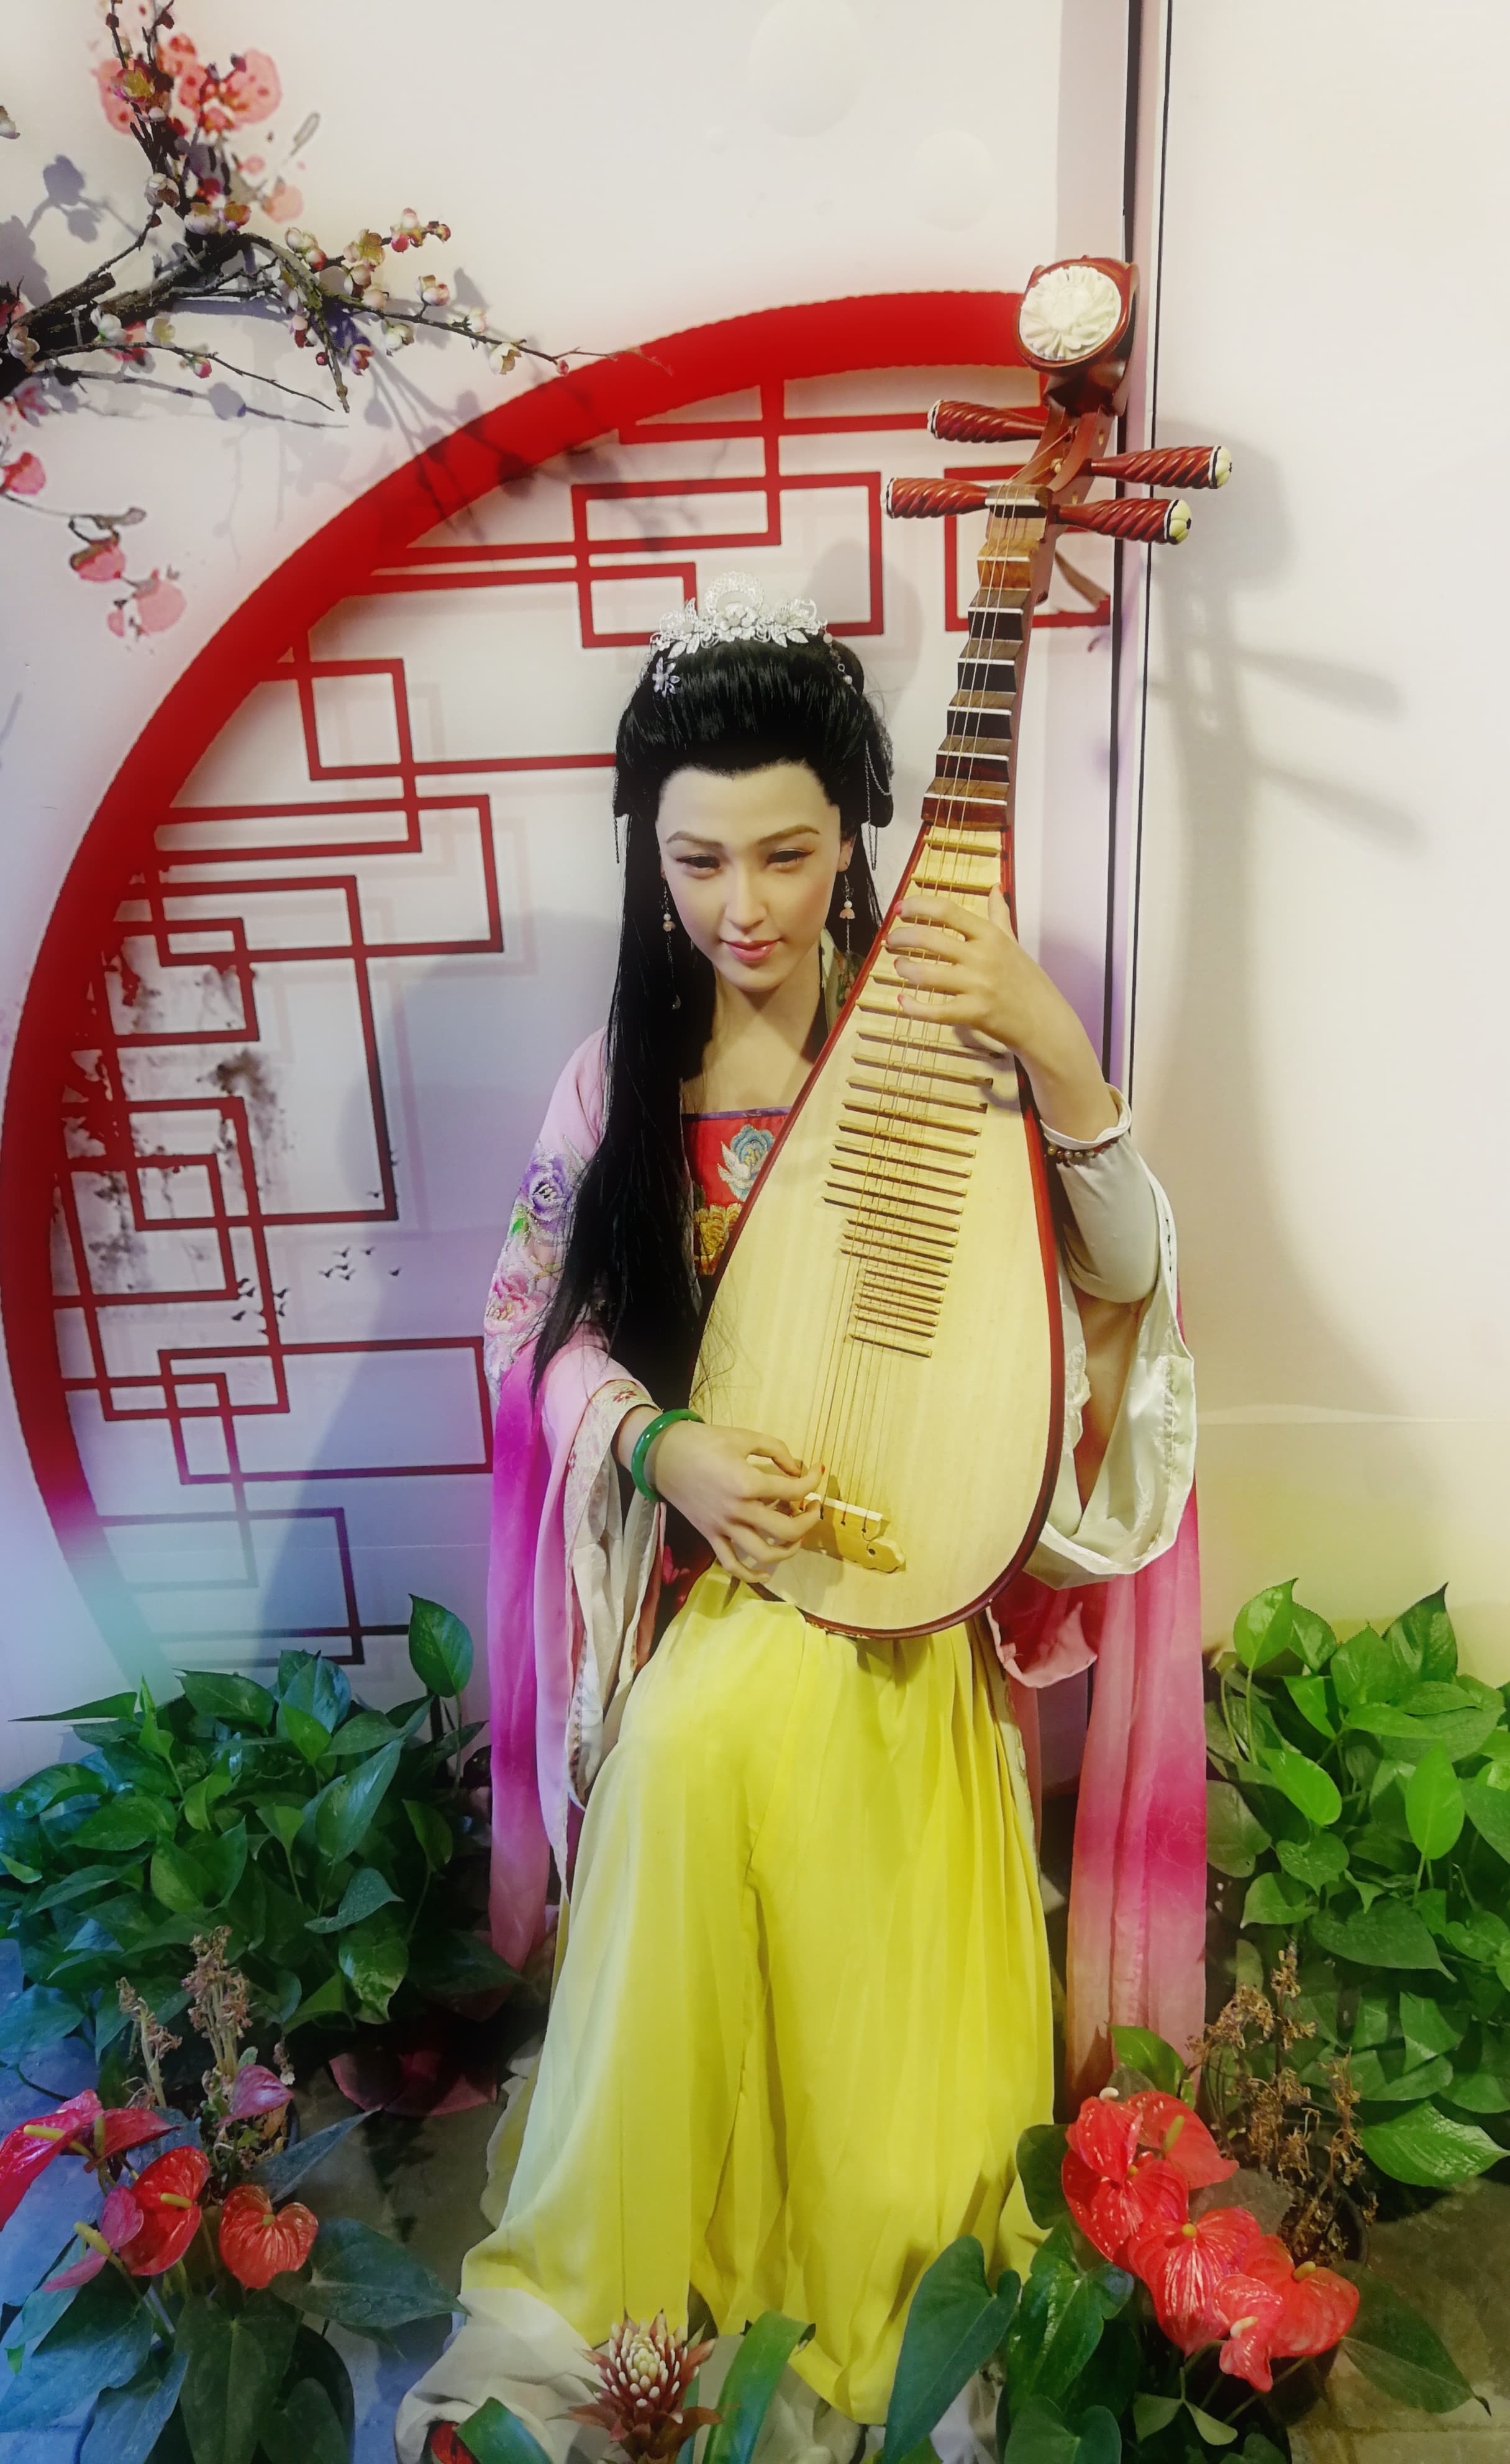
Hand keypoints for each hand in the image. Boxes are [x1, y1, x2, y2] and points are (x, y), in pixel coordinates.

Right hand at [652, 1420, 823, 1579]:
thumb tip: (797, 1469)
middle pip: (786, 1530)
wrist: (663, 1455)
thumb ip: (775, 1450)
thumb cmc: (704, 1441)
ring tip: (797, 1536)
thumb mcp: (743, 1436)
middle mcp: (738, 1510)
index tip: (816, 1470)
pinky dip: (750, 1575)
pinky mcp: (710, 1535)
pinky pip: (731, 1564)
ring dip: (788, 1550)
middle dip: (808, 1520)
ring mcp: (723, 1527)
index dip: (812, 1480)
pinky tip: (766, 1572)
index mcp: (747, 1482)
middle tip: (812, 1507)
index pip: (793, 1489)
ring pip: (763, 1554)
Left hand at [886, 888, 1117, 1140]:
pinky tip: (903, 1001)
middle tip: (892, 941)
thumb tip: (994, 889)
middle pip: (929, 938)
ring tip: (898, 966)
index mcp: (991, 935)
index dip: (918, 906)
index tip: (900, 909)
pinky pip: (933, 1010)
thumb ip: (999, 916)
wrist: (1045, 1022)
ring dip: (904, 968)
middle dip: (902, 937)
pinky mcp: (973, 1014)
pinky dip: (912, 1006)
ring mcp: (977, 986)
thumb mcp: (1013, 944)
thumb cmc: (1027, 981)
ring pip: (925, 974)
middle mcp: (982, 957)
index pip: (947, 911)